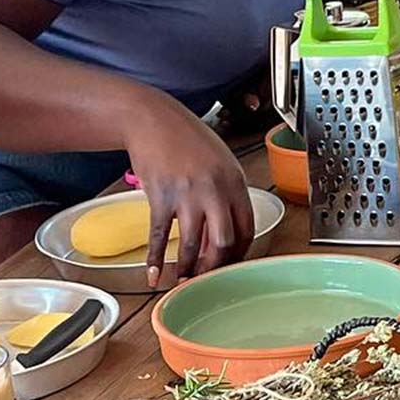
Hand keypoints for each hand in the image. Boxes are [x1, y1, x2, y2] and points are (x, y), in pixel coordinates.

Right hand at [126, 98, 254, 287]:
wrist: (152, 118)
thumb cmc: (186, 138)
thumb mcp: (219, 162)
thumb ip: (225, 194)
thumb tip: (223, 232)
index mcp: (234, 181)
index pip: (246, 229)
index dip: (239, 254)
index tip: (230, 266)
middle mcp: (214, 189)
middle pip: (224, 242)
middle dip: (216, 268)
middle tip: (206, 280)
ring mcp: (187, 193)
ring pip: (194, 244)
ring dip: (187, 269)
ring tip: (182, 281)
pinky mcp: (160, 196)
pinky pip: (160, 235)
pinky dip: (156, 259)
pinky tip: (154, 274)